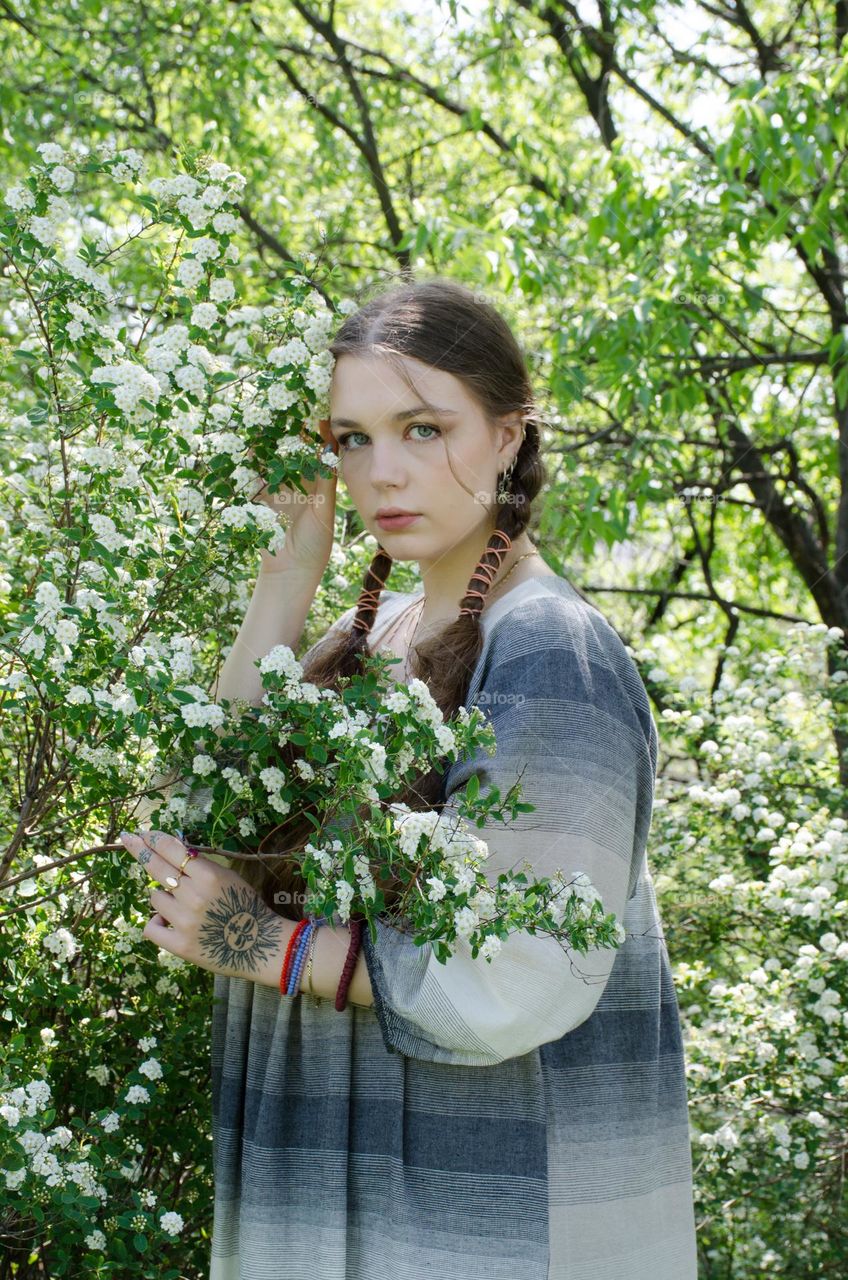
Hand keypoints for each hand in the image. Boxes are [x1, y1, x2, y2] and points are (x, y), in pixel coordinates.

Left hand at [118, 829, 287, 982]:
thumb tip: (172, 850)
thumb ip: (202, 866)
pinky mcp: (179, 945)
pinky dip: (157, 923)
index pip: (172, 850)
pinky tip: (169, 923)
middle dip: (139, 849)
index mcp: (209, 876)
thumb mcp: (229, 877)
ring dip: (164, 899)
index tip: (141, 833)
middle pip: (157, 867)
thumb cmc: (244, 906)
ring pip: (155, 898)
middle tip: (128, 839)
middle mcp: (194, 896)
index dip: (154, 839)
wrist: (259, 946)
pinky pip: (151, 927)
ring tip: (185, 908)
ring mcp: (185, 922)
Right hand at [248, 418, 338, 576]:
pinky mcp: (257, 500)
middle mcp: (295, 482)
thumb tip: (329, 449)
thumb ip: (325, 481)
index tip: (318, 413)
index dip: (317, 433)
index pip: (316, 452)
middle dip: (289, 431)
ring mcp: (275, 490)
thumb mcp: (324, 510)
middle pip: (291, 451)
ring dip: (268, 442)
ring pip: (271, 460)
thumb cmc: (315, 543)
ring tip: (267, 419)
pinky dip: (249, 462)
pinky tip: (248, 445)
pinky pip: (252, 477)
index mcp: (316, 483)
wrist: (291, 570)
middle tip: (288, 407)